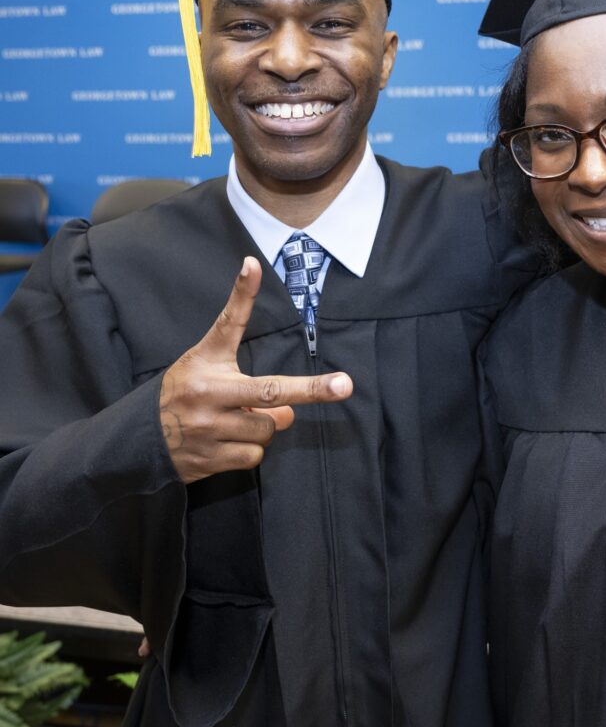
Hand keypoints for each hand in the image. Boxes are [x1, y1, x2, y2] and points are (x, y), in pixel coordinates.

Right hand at [158, 257, 351, 483]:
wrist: (140, 439)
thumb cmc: (185, 388)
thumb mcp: (207, 353)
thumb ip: (236, 327)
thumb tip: (269, 329)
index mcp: (206, 364)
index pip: (230, 324)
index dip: (244, 293)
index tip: (254, 265)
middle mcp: (206, 397)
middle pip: (272, 394)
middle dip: (312, 390)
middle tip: (343, 385)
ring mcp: (206, 431)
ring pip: (266, 430)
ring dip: (262, 427)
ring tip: (238, 418)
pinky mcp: (208, 461)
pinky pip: (253, 457)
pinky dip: (249, 450)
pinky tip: (229, 440)